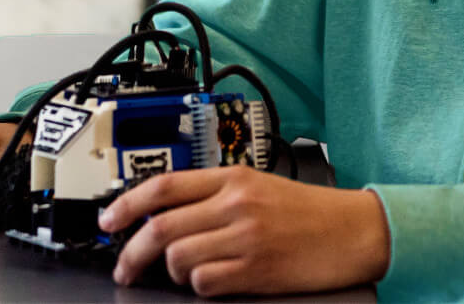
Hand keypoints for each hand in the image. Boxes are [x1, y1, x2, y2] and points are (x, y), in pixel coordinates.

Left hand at [98, 166, 390, 296]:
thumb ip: (215, 195)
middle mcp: (235, 203)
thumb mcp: (259, 186)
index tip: (108, 221)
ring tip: (184, 273)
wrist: (355, 230)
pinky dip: (199, 286)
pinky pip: (204, 282)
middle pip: (161, 226)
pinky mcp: (255, 270)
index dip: (126, 204)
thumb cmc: (310, 212)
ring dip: (172, 271)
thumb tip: (165, 214)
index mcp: (232, 177)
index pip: (164, 186)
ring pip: (177, 256)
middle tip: (125, 266)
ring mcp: (244, 237)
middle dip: (133, 252)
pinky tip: (212, 282)